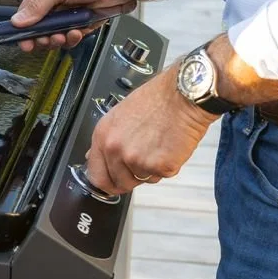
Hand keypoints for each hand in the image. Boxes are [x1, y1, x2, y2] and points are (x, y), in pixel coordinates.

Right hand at [11, 0, 135, 51]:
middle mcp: (55, 2)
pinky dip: (74, 38)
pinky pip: (72, 37)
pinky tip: (78, 32)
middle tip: (46, 40)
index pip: (26, 13)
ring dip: (59, 39)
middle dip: (42, 37)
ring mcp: (69, 13)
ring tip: (64, 35)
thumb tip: (18, 20)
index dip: (23, 28)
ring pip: (55, 35)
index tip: (23, 41)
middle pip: (40, 28)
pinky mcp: (83, 22)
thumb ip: (38, 5)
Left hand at [85, 67, 217, 194]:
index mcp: (103, 137)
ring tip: (158, 146)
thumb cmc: (157, 100)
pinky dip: (168, 166)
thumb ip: (108, 139)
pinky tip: (169, 147)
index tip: (113, 183)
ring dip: (151, 170)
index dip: (107, 182)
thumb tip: (94, 155)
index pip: (96, 175)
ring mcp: (137, 160)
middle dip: (131, 178)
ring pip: (142, 180)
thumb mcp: (119, 115)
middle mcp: (116, 150)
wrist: (183, 95)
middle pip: (119, 183)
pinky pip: (162, 176)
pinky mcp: (160, 166)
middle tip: (143, 162)